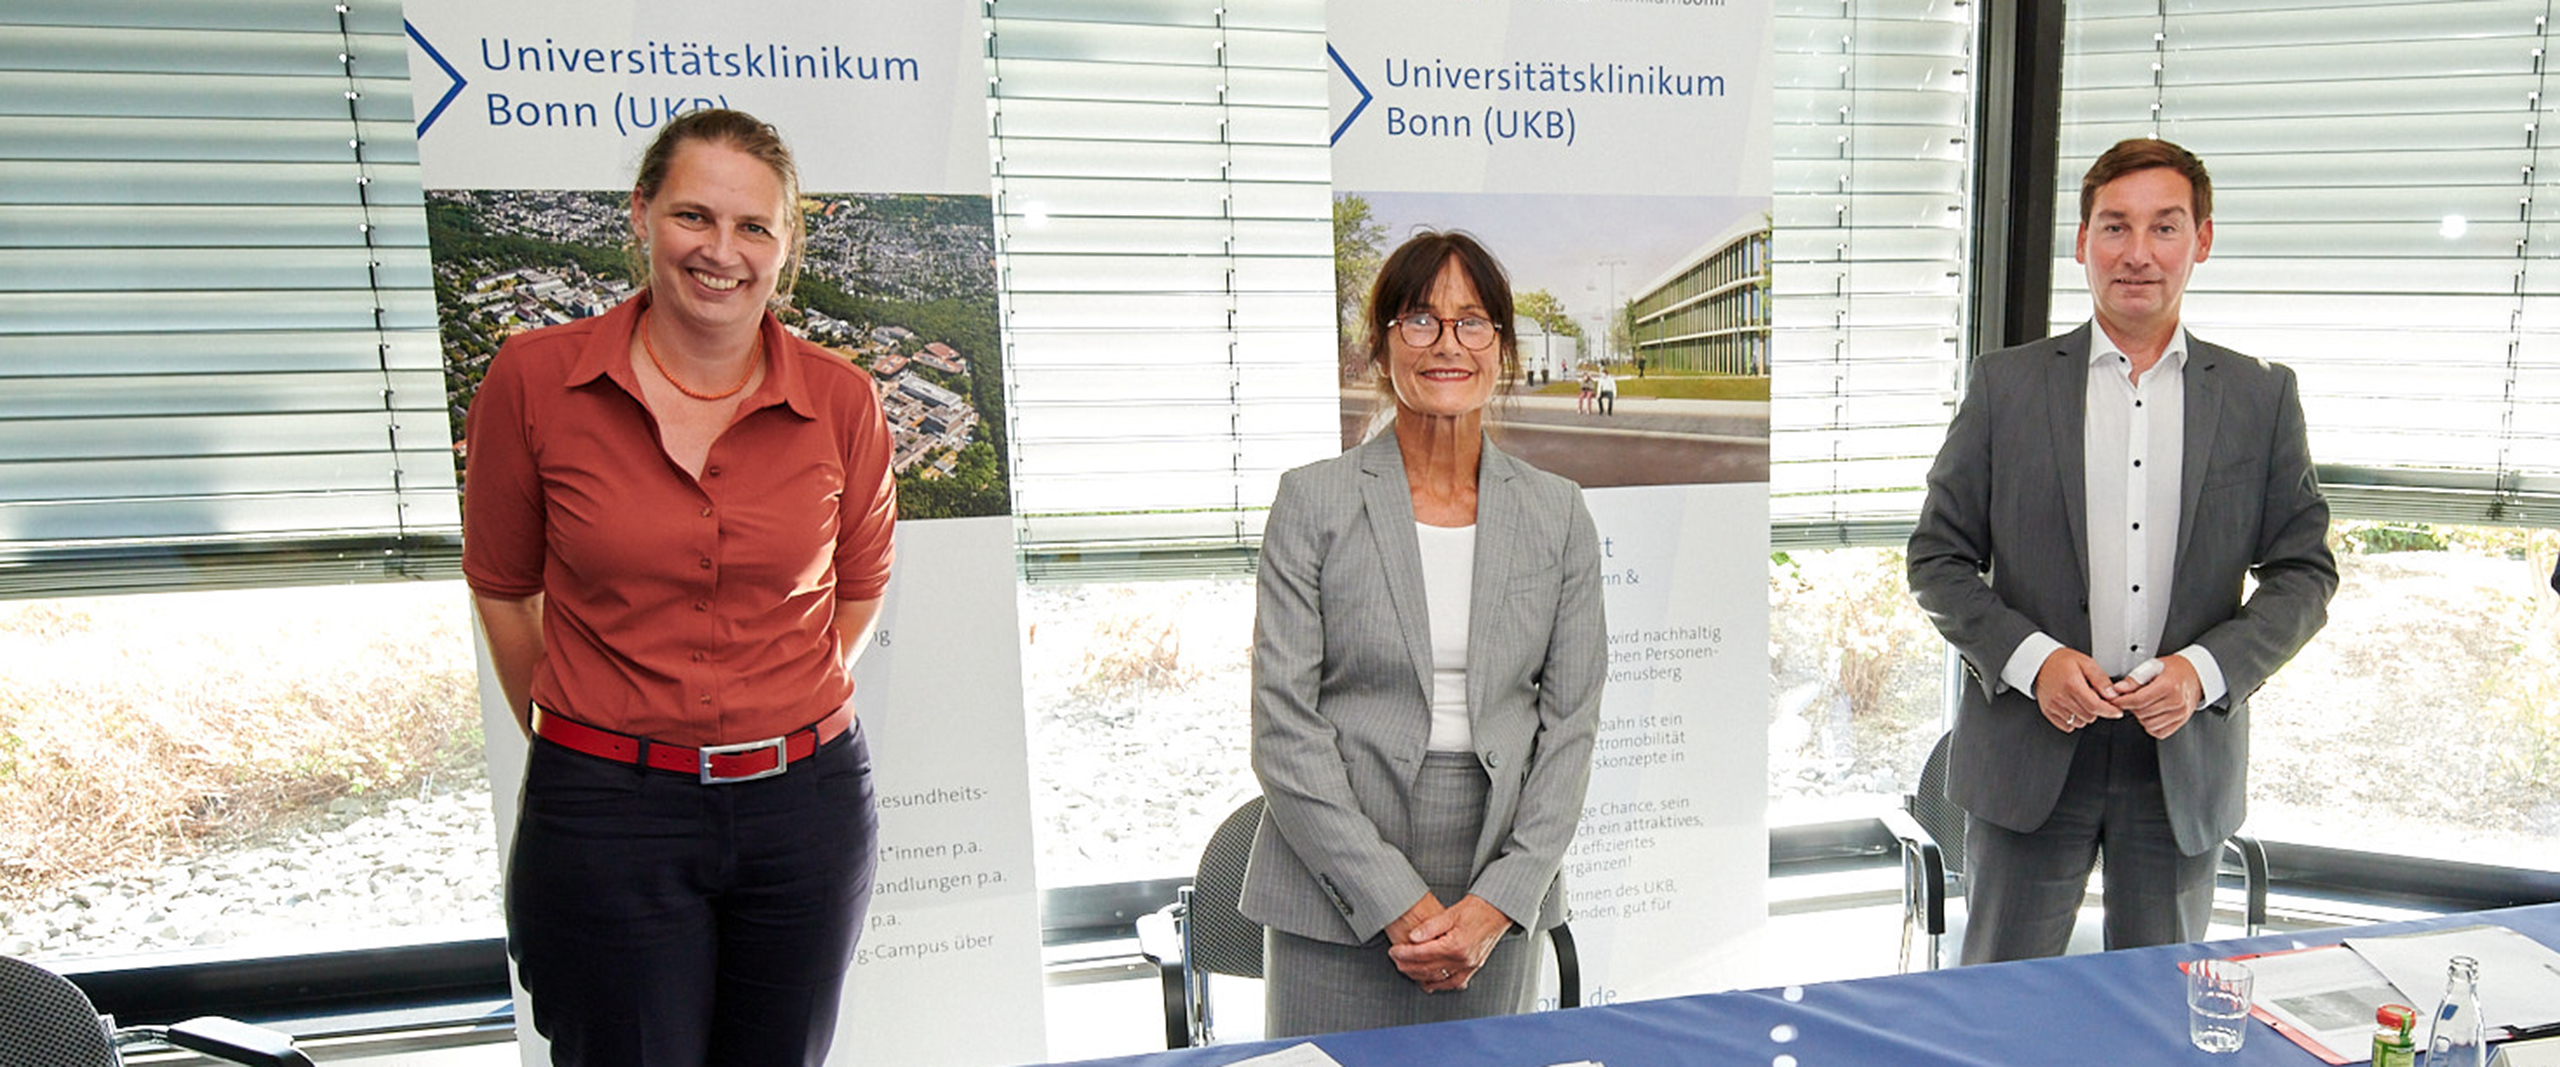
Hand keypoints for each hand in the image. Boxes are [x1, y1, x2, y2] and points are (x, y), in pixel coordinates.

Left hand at [1387, 894, 1512, 992]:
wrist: (1497, 911)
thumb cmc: (1476, 909)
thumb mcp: (1450, 913)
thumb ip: (1430, 926)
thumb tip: (1412, 937)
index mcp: (1456, 945)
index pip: (1423, 954)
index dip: (1405, 953)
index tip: (1393, 951)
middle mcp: (1463, 960)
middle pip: (1427, 968)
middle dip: (1407, 965)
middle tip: (1395, 959)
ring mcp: (1469, 966)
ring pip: (1438, 979)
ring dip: (1419, 976)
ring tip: (1406, 969)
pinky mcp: (1473, 968)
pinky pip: (1454, 983)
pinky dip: (1439, 984)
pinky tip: (1428, 983)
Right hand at [2035, 648, 2122, 733]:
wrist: (2040, 663)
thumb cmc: (2063, 661)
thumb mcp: (2086, 663)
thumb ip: (2100, 679)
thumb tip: (2112, 695)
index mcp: (2072, 684)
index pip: (2095, 706)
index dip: (2109, 711)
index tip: (2117, 712)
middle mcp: (2061, 697)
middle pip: (2089, 716)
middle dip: (2097, 710)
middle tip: (2094, 698)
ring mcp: (2053, 706)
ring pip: (2079, 723)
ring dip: (2085, 715)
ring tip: (2081, 701)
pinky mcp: (2048, 711)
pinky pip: (2067, 726)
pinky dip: (2074, 720)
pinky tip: (2073, 707)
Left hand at [2109, 654, 2201, 738]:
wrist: (2195, 675)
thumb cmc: (2174, 669)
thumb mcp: (2153, 667)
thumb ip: (2134, 679)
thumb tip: (2118, 689)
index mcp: (2169, 686)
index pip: (2139, 700)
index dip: (2122, 701)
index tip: (2115, 700)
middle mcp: (2177, 701)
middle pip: (2142, 713)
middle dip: (2132, 707)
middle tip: (2131, 699)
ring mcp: (2181, 714)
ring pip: (2150, 725)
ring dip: (2141, 718)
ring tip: (2143, 706)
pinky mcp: (2182, 722)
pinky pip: (2160, 732)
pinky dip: (2151, 726)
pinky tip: (2151, 715)